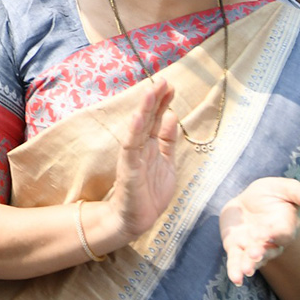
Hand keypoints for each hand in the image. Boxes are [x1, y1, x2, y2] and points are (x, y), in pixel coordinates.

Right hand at [105, 79, 177, 241]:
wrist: (136, 219)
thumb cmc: (150, 192)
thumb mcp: (166, 163)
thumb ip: (167, 141)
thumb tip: (171, 116)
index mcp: (151, 145)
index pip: (157, 119)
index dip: (162, 102)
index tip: (169, 86)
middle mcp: (140, 146)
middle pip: (148, 118)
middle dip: (154, 99)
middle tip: (163, 80)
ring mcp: (133, 155)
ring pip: (138, 128)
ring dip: (144, 109)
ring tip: (151, 92)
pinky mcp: (128, 168)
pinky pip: (131, 146)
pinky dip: (135, 131)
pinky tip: (139, 118)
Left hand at [220, 177, 299, 285]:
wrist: (249, 201)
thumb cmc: (272, 194)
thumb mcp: (285, 188)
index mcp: (283, 226)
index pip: (282, 233)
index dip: (275, 234)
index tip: (267, 234)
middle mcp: (270, 241)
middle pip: (267, 250)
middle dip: (261, 252)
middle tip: (253, 254)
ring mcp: (253, 246)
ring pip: (253, 259)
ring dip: (249, 265)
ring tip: (245, 271)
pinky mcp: (236, 248)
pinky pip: (236, 261)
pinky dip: (235, 270)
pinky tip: (235, 279)